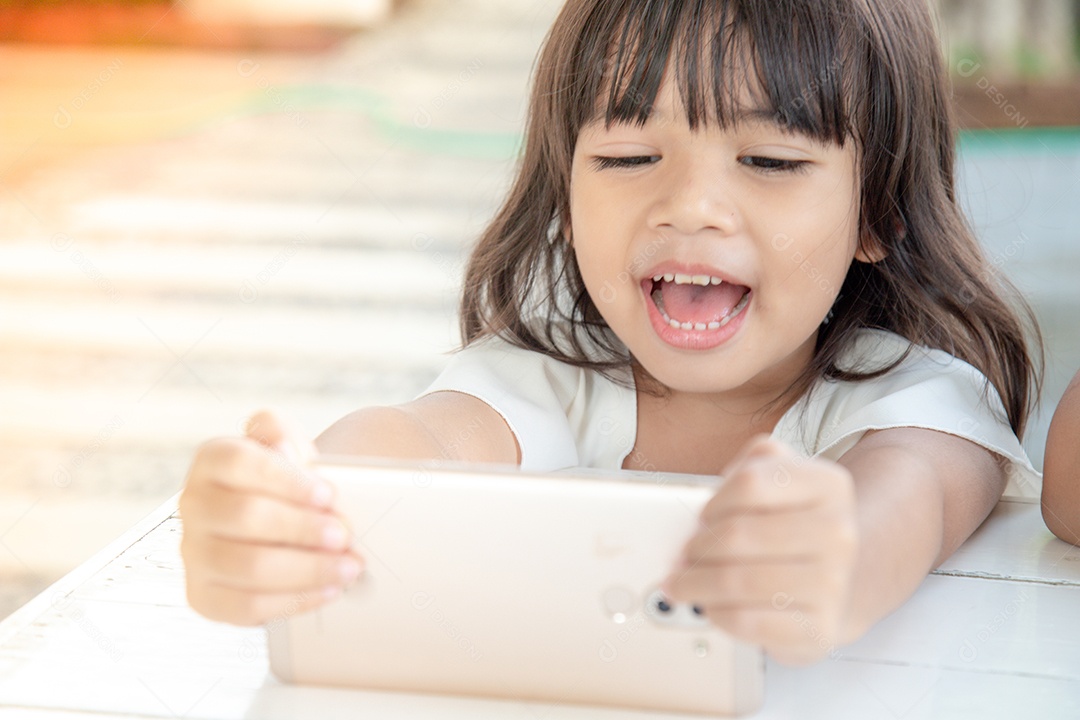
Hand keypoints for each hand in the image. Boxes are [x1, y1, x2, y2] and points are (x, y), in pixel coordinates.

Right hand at [179, 409, 364, 625]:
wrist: (279, 524)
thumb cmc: (286, 484)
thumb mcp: (289, 448)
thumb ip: (284, 437)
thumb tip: (283, 449)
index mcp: (211, 461)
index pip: (239, 463)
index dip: (286, 479)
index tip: (328, 494)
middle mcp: (194, 505)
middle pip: (245, 516)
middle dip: (303, 528)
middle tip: (344, 535)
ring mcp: (194, 553)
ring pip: (248, 566)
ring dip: (307, 569)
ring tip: (348, 567)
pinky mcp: (203, 595)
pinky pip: (246, 605)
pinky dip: (295, 600)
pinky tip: (329, 590)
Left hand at [662, 435, 857, 664]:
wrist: (840, 584)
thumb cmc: (796, 529)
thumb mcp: (783, 480)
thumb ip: (748, 469)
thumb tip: (704, 509)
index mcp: (827, 484)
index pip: (750, 483)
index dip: (714, 502)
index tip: (701, 517)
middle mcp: (836, 532)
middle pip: (737, 535)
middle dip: (696, 547)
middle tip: (684, 555)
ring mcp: (832, 582)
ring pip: (736, 581)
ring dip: (695, 583)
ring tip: (685, 582)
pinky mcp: (818, 626)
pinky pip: (746, 620)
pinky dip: (716, 613)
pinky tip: (712, 606)